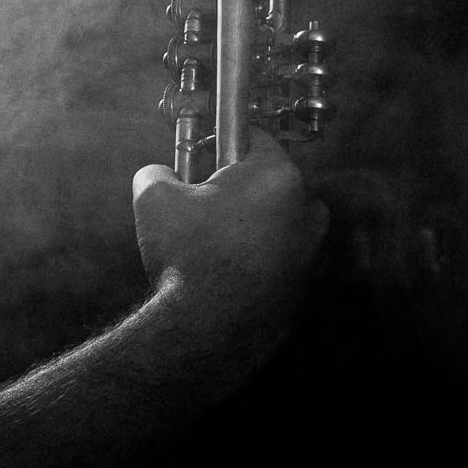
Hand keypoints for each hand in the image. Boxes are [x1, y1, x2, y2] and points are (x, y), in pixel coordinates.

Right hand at [131, 129, 326, 337]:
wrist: (210, 330)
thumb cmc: (188, 256)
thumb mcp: (153, 197)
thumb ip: (158, 171)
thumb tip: (161, 172)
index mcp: (277, 176)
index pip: (254, 137)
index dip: (221, 140)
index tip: (202, 151)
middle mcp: (307, 209)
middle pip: (271, 180)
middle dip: (240, 186)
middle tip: (203, 201)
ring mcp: (314, 251)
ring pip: (281, 220)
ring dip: (254, 223)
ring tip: (216, 240)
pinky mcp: (309, 286)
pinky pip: (284, 257)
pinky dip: (261, 257)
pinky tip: (228, 269)